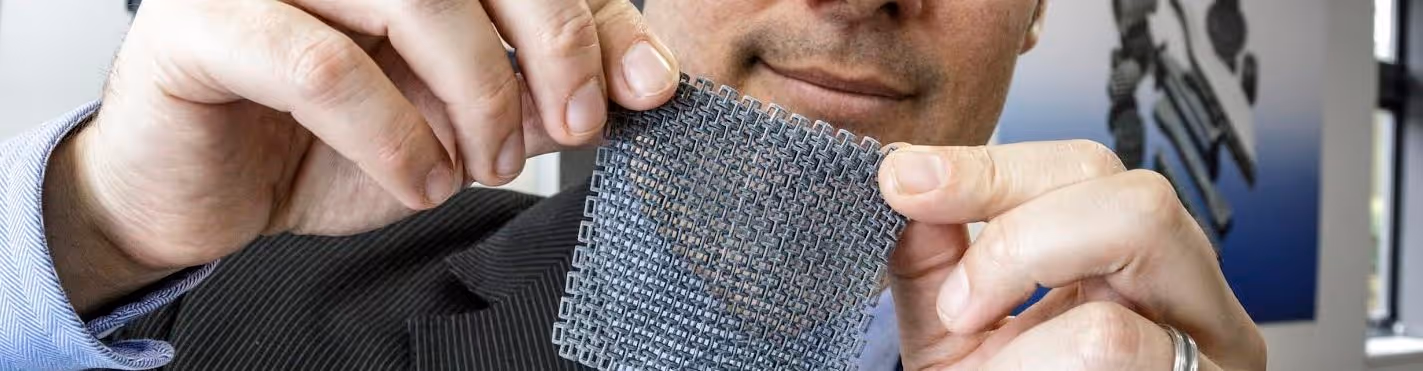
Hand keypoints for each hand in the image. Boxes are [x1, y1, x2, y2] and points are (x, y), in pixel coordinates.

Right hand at [44, 0, 678, 314]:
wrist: (210, 190)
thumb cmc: (331, 138)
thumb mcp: (461, 115)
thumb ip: (542, 87)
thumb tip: (640, 81)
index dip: (593, 20)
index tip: (641, 89)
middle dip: (549, 48)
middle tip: (569, 128)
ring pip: (411, 0)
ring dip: (472, 96)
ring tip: (479, 166)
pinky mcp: (204, 22)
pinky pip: (323, 65)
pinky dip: (392, 134)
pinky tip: (421, 182)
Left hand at [877, 140, 1265, 369]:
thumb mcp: (957, 331)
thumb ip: (935, 257)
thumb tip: (909, 182)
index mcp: (1134, 269)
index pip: (1086, 171)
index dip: (992, 167)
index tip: (906, 179)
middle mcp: (1192, 304)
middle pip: (1135, 194)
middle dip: (1017, 222)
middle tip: (955, 293)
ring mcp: (1210, 356)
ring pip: (1139, 248)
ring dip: (1027, 276)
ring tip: (979, 336)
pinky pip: (1112, 341)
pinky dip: (1036, 356)